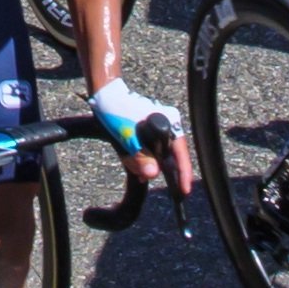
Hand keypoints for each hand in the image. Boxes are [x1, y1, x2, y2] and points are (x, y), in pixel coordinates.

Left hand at [86, 75, 194, 196]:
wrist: (104, 97)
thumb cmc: (118, 111)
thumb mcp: (128, 136)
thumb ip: (141, 156)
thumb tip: (153, 174)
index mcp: (168, 123)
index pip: (180, 152)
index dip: (183, 172)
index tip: (184, 190)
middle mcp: (166, 128)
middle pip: (165, 158)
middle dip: (151, 167)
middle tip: (139, 173)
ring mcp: (156, 132)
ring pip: (153, 158)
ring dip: (140, 163)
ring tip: (126, 155)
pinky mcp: (146, 136)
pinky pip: (145, 154)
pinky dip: (137, 159)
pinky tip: (128, 157)